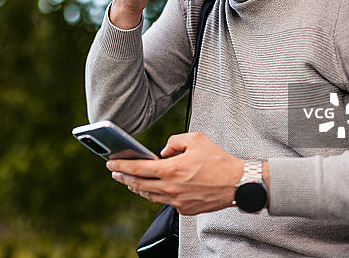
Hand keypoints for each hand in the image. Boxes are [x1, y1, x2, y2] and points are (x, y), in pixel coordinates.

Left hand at [106, 132, 244, 215]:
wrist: (238, 183)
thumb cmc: (219, 160)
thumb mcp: (195, 139)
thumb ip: (174, 141)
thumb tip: (163, 151)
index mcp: (171, 170)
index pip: (138, 169)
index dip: (121, 166)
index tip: (110, 164)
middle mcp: (171, 188)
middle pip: (139, 185)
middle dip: (124, 178)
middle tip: (115, 173)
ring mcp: (177, 201)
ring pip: (150, 196)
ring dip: (137, 188)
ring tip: (130, 181)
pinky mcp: (185, 209)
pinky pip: (164, 202)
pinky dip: (155, 194)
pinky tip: (153, 189)